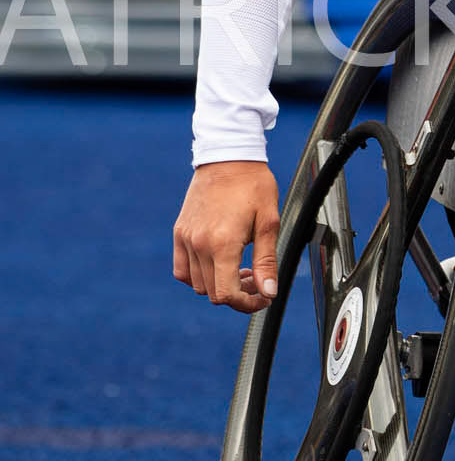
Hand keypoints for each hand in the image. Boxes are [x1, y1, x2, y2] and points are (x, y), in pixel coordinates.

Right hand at [173, 161, 280, 313]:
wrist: (228, 157)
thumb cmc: (253, 185)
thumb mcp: (268, 222)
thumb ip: (267, 261)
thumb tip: (268, 292)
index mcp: (222, 244)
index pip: (227, 294)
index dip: (248, 303)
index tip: (263, 296)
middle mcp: (199, 244)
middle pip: (213, 293)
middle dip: (238, 294)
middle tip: (257, 280)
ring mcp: (186, 239)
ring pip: (198, 285)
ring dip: (219, 285)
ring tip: (241, 268)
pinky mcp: (180, 232)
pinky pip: (182, 270)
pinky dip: (198, 276)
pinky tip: (218, 264)